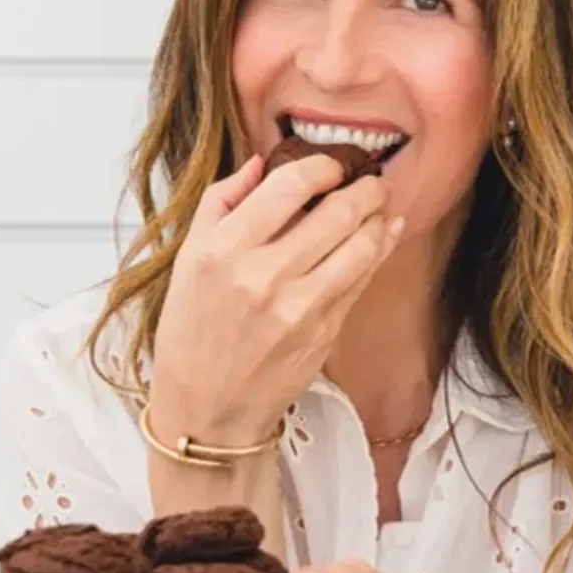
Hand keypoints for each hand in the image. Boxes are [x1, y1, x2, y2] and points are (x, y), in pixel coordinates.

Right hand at [148, 152, 404, 441]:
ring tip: (377, 206)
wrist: (208, 409)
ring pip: (361, 245)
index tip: (330, 164)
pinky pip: (363, 278)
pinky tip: (383, 234)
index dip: (322, 165)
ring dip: (378, 218)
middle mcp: (262, 277)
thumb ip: (222, 202)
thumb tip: (262, 163)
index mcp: (222, 251)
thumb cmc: (193, 330)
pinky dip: (379, 250)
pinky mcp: (325, 331)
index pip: (289, 186)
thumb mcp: (188, 259)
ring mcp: (299, 307)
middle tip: (369, 179)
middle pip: (337, 212)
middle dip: (364, 187)